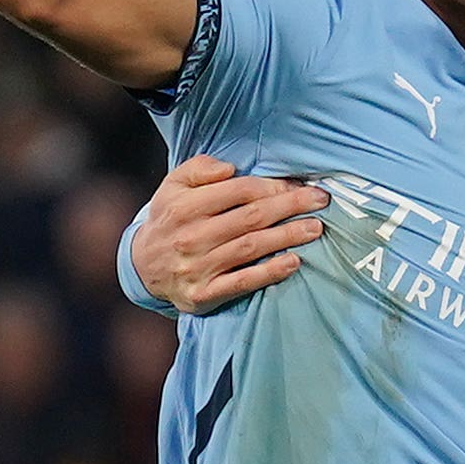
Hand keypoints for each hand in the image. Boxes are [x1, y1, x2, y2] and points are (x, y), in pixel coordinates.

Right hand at [130, 152, 325, 311]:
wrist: (142, 267)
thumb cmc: (169, 219)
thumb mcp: (173, 186)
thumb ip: (200, 169)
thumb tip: (230, 169)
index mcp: (185, 206)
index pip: (238, 191)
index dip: (272, 187)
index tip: (299, 186)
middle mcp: (191, 236)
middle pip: (251, 218)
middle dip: (290, 207)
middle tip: (321, 201)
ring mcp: (198, 267)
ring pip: (251, 247)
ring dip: (288, 237)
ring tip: (315, 229)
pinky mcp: (203, 294)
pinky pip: (242, 282)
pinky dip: (269, 273)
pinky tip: (293, 263)